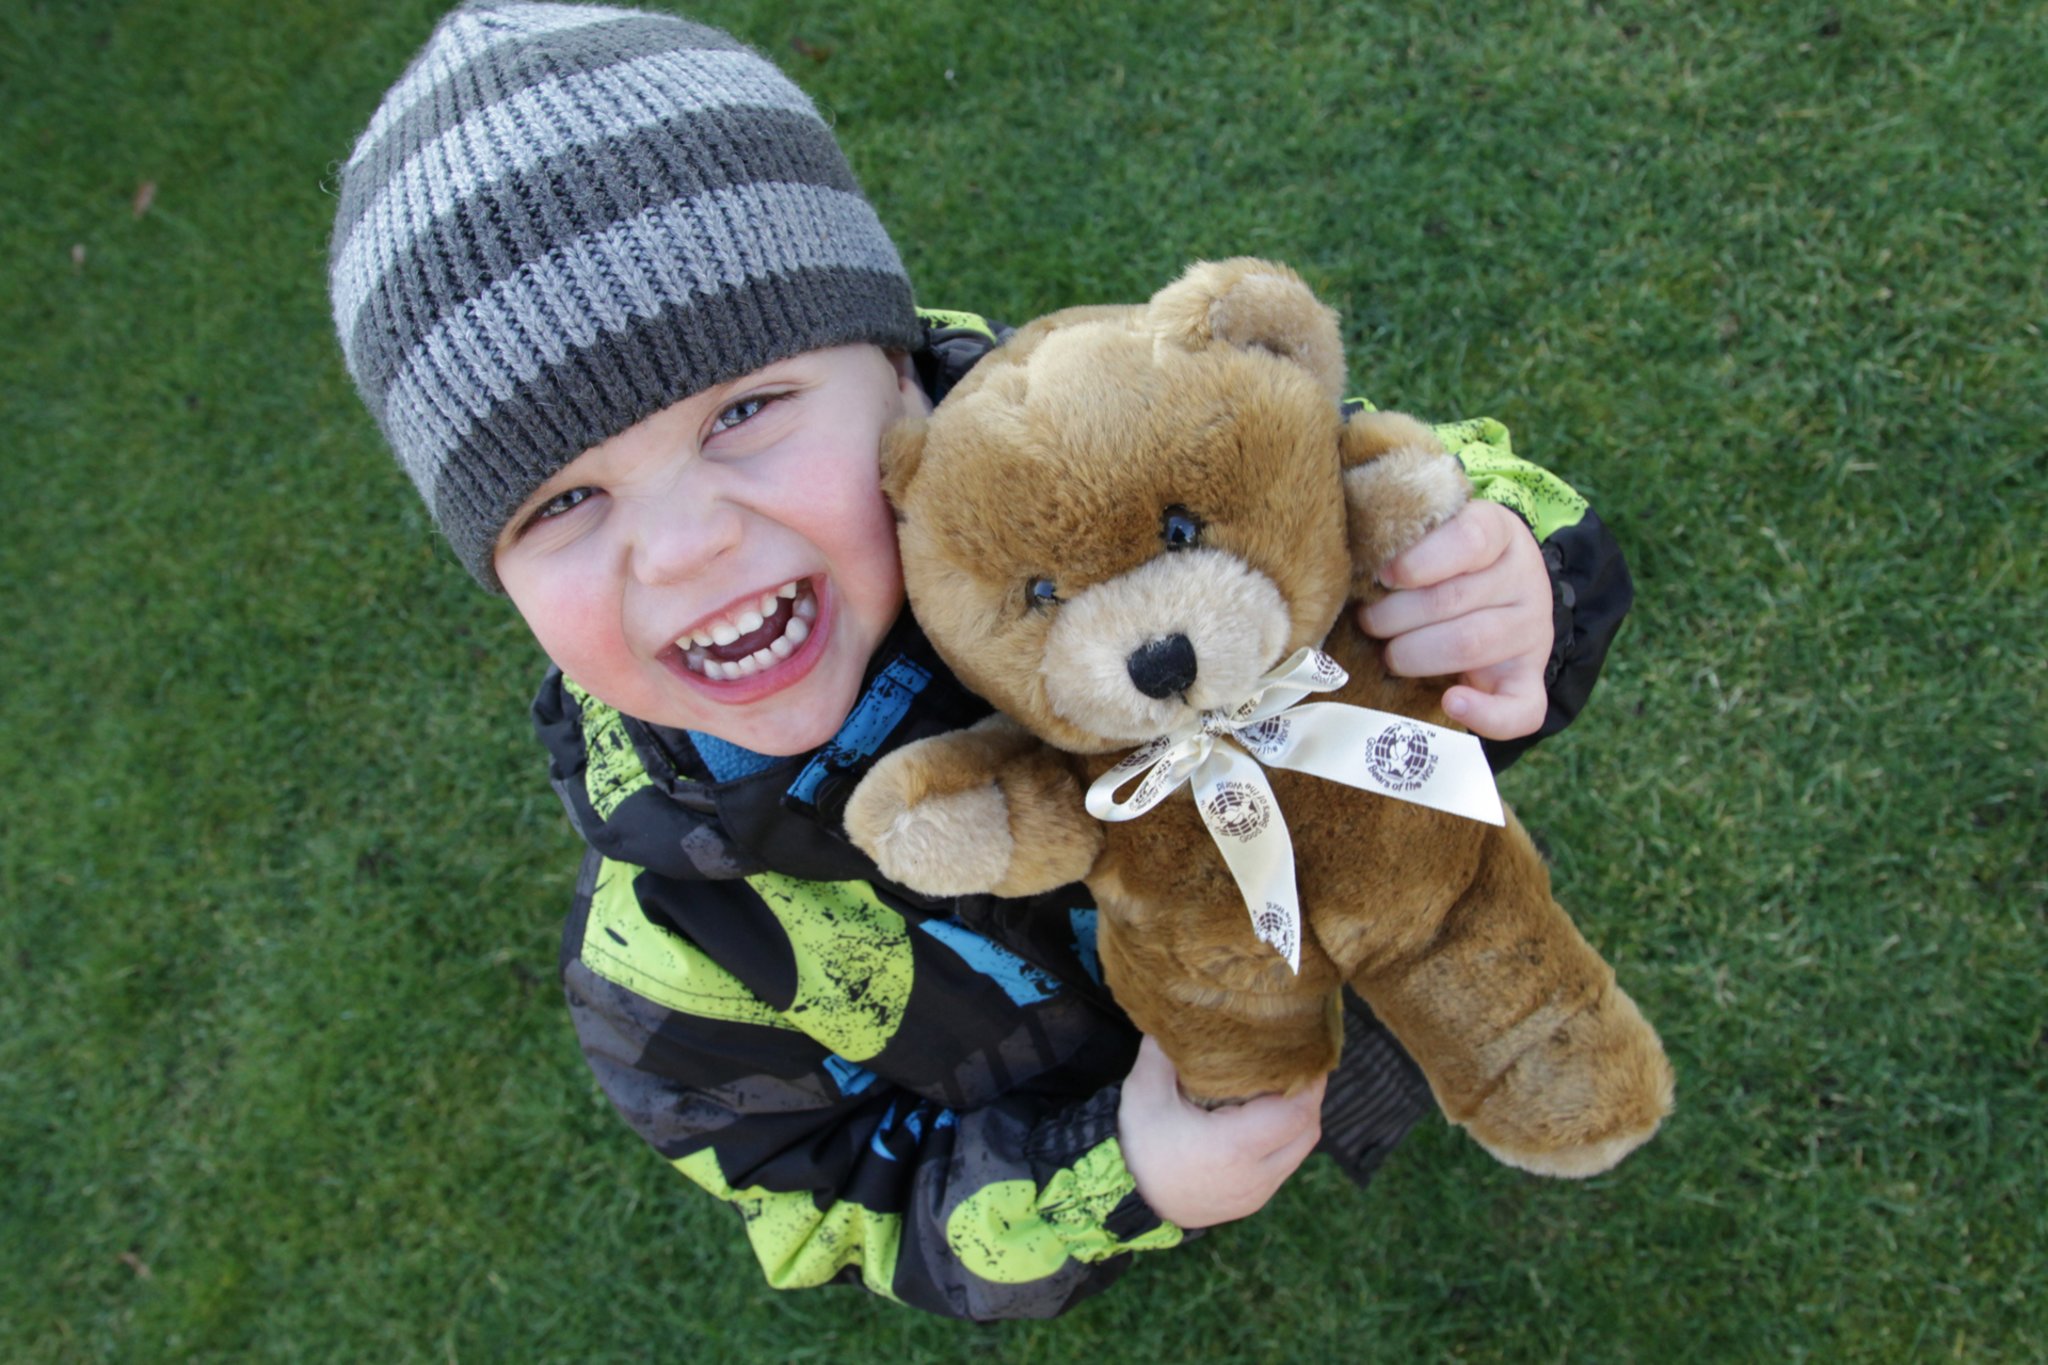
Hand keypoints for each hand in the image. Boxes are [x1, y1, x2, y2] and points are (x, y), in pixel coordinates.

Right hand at [1117, 1036, 1324, 1229]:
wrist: (1125, 1200)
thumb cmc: (1137, 1143)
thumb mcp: (1144, 1089)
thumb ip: (1163, 1048)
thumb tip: (1178, 1009)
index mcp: (1234, 1146)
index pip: (1296, 1113)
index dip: (1309, 1082)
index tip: (1305, 1053)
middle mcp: (1254, 1175)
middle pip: (1308, 1131)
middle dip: (1309, 1095)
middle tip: (1296, 1064)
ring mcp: (1255, 1194)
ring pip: (1299, 1150)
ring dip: (1298, 1118)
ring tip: (1282, 1087)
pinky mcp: (1250, 1202)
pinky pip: (1284, 1166)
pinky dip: (1285, 1139)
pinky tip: (1265, 1118)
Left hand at [1359, 500, 1552, 740]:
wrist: (1498, 597)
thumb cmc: (1445, 566)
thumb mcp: (1434, 537)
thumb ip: (1406, 542)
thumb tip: (1355, 562)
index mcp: (1501, 534)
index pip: (1468, 539)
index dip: (1418, 561)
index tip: (1384, 575)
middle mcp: (1525, 581)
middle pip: (1452, 600)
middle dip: (1394, 616)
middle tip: (1368, 621)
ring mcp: (1532, 633)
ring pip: (1469, 645)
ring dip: (1413, 654)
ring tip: (1389, 652)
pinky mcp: (1530, 680)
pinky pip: (1520, 708)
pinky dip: (1483, 713)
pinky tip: (1450, 701)